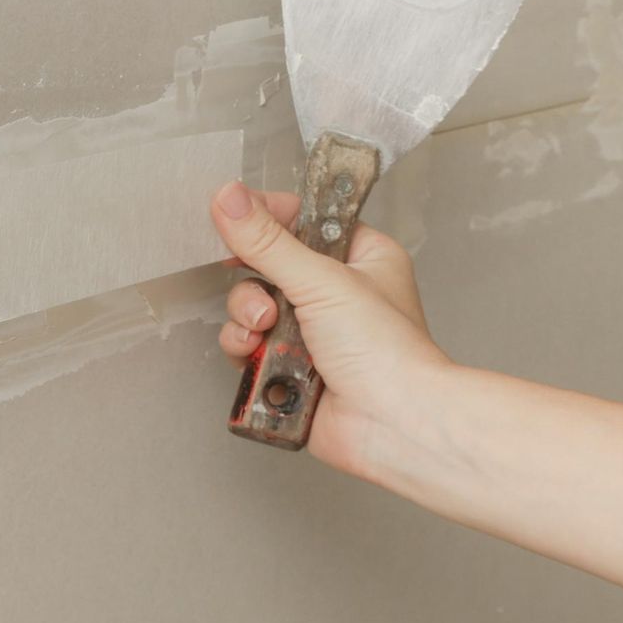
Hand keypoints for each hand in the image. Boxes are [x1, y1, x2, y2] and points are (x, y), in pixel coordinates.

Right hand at [209, 182, 448, 477]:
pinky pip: (246, 346)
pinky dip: (245, 351)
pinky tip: (261, 358)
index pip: (301, 219)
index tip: (240, 218)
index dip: (268, 219)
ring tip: (265, 332)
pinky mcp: (288, 367)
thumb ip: (268, 241)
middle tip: (265, 295)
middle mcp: (334, 293)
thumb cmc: (388, 353)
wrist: (392, 424)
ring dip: (246, 319)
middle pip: (266, 265)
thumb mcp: (323, 280)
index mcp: (359, 258)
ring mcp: (310, 332)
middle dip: (253, 282)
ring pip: (250, 307)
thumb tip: (230, 198)